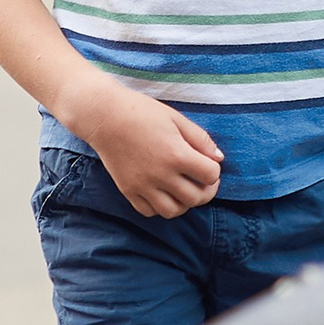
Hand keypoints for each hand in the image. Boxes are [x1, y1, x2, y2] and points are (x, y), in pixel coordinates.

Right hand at [65, 78, 222, 217]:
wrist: (105, 116)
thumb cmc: (142, 112)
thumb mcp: (177, 119)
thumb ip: (200, 139)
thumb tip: (218, 158)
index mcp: (177, 154)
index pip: (210, 175)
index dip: (214, 170)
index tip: (209, 164)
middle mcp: (161, 175)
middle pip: (195, 198)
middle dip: (206, 191)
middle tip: (204, 181)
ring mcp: (142, 186)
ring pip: (173, 211)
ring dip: (184, 203)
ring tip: (184, 189)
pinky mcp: (127, 191)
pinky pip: (149, 212)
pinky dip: (160, 207)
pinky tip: (163, 193)